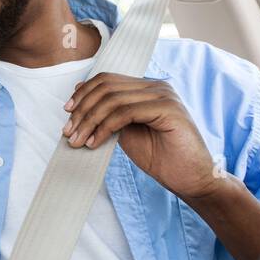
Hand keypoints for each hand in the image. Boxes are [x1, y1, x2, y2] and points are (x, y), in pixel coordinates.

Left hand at [63, 73, 218, 200]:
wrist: (192, 179)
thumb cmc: (162, 158)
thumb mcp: (127, 132)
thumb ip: (109, 116)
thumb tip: (80, 106)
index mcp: (148, 88)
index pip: (107, 80)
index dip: (84, 93)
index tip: (67, 112)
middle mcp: (157, 86)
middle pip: (107, 87)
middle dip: (82, 109)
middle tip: (68, 131)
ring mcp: (164, 96)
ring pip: (113, 99)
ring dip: (89, 121)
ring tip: (77, 140)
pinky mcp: (168, 110)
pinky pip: (125, 113)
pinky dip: (104, 128)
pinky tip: (94, 142)